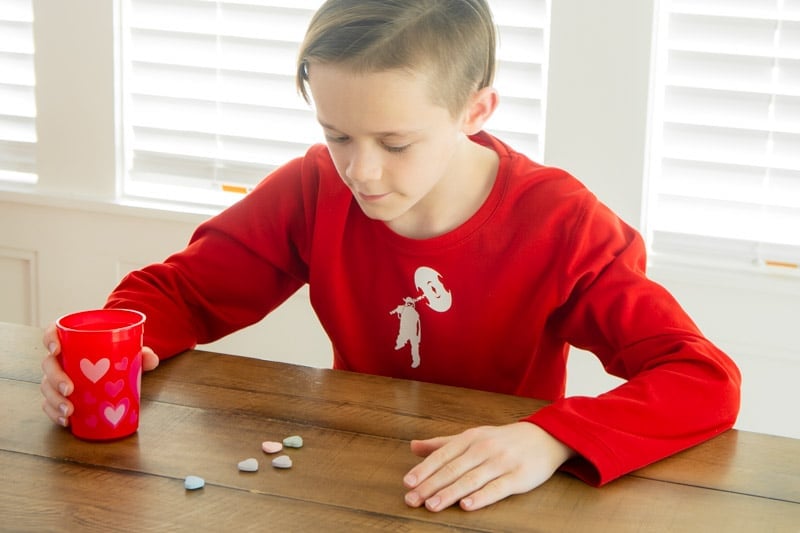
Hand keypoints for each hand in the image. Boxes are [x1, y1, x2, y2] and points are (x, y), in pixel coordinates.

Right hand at [40, 322, 159, 426]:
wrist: (113, 368)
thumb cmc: (115, 355)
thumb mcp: (129, 351)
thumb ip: (142, 354)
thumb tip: (151, 360)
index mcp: (72, 340)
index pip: (52, 333)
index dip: (50, 339)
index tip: (57, 349)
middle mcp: (61, 358)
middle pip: (49, 364)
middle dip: (56, 378)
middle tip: (70, 389)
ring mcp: (57, 377)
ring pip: (47, 387)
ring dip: (55, 400)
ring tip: (69, 411)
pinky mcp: (59, 395)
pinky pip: (49, 404)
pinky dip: (54, 413)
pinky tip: (66, 421)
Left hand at [403, 422, 574, 511]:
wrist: (544, 437)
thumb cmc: (502, 440)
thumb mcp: (472, 436)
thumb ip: (442, 444)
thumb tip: (412, 446)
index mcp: (470, 438)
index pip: (442, 455)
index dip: (424, 469)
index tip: (408, 483)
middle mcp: (484, 448)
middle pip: (453, 469)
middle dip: (431, 485)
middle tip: (412, 499)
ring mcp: (501, 462)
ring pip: (471, 479)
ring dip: (450, 493)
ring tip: (432, 505)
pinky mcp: (518, 477)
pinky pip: (496, 488)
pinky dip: (480, 497)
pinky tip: (466, 506)